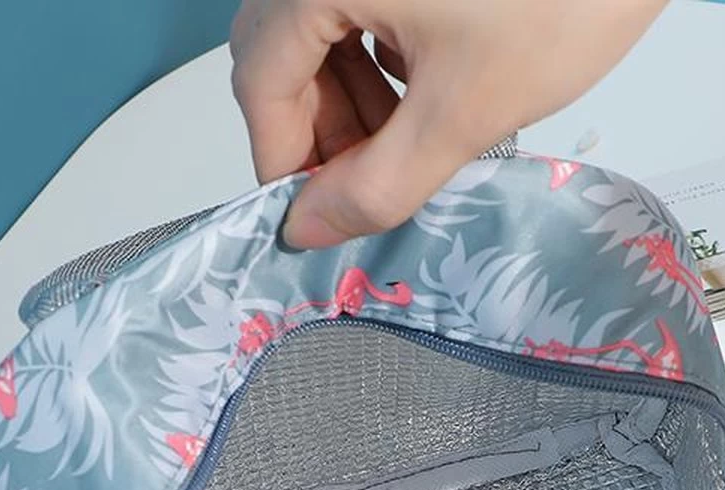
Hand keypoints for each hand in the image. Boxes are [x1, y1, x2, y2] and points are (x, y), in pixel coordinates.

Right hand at [230, 0, 668, 247]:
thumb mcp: (463, 113)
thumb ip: (377, 185)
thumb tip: (311, 228)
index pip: (261, 79)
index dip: (283, 161)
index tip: (313, 216)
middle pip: (282, 50)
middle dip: (319, 131)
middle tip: (365, 186)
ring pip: (319, 26)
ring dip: (348, 97)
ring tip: (404, 142)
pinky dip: (376, 53)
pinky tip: (423, 85)